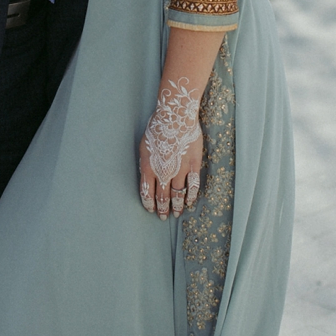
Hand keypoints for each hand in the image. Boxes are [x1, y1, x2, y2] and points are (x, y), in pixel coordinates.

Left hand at [137, 77, 202, 219]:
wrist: (175, 119)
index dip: (149, 203)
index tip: (151, 210)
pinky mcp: (192, 166)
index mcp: (148, 168)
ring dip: (177, 206)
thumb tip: (147, 176)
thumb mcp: (143, 146)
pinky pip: (193, 186)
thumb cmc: (157, 129)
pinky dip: (191, 196)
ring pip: (177, 194)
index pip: (147, 192)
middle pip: (162, 196)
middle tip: (163, 217)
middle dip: (162, 209)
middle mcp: (163, 173)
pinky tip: (190, 202)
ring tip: (176, 214)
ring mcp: (179, 171)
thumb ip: (146, 163)